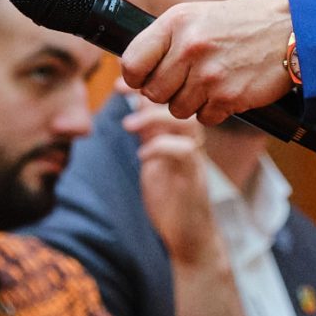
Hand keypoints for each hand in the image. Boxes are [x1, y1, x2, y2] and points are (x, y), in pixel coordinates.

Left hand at [118, 0, 293, 123]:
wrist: (295, 32)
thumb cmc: (248, 21)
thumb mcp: (202, 13)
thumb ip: (171, 36)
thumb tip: (140, 62)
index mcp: (177, 22)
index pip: (131, 62)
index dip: (136, 76)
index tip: (145, 77)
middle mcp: (189, 47)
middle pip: (153, 92)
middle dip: (168, 92)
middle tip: (187, 81)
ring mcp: (208, 75)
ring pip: (177, 109)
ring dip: (192, 103)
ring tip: (212, 83)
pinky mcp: (228, 97)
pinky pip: (204, 118)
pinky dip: (215, 111)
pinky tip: (229, 91)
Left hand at [122, 95, 220, 266]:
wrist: (190, 235)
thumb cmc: (171, 195)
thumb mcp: (155, 153)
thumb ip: (149, 129)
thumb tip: (135, 100)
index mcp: (180, 133)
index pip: (170, 96)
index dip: (148, 82)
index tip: (120, 79)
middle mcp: (190, 141)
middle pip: (184, 101)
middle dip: (152, 91)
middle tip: (123, 89)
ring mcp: (194, 159)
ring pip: (187, 123)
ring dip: (155, 119)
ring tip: (128, 125)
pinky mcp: (192, 178)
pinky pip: (183, 152)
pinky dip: (160, 148)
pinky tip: (142, 155)